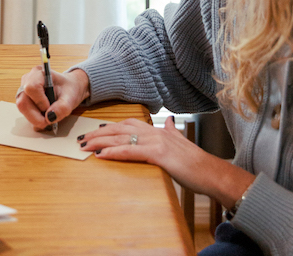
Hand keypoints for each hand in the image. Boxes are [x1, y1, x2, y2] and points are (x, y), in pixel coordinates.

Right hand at [16, 67, 89, 130]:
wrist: (68, 88)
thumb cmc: (68, 89)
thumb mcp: (71, 98)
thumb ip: (62, 107)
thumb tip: (49, 117)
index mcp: (39, 73)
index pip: (31, 88)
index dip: (40, 102)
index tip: (51, 109)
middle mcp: (27, 79)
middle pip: (23, 101)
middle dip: (36, 116)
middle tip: (49, 120)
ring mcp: (23, 89)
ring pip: (23, 108)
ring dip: (35, 118)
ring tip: (49, 116)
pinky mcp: (23, 99)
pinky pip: (24, 112)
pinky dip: (34, 118)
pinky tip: (44, 115)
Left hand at [77, 117, 253, 207]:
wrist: (211, 172)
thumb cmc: (196, 163)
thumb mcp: (181, 142)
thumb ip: (172, 131)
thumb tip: (168, 120)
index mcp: (158, 130)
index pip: (128, 124)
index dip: (110, 126)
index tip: (96, 129)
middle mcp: (154, 132)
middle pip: (120, 128)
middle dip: (98, 133)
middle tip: (81, 138)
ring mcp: (156, 141)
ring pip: (121, 138)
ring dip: (100, 141)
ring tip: (84, 145)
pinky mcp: (158, 154)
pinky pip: (130, 151)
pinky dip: (113, 152)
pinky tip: (101, 155)